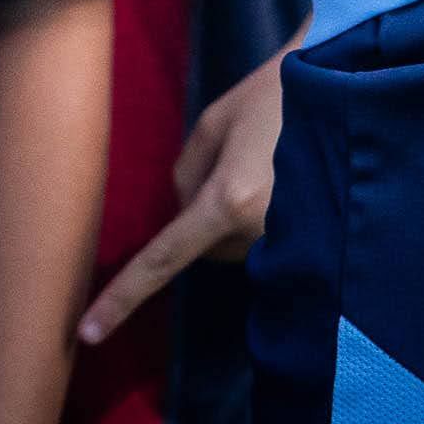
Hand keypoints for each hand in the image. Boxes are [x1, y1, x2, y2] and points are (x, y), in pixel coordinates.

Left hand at [77, 52, 286, 348]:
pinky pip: (263, 241)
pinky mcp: (310, 240)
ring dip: (234, 216)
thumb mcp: (211, 125)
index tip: (87, 332)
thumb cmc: (269, 98)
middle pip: (203, 247)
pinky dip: (260, 218)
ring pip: (233, 245)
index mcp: (230, 200)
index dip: (123, 296)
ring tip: (263, 164)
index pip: (163, 258)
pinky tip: (278, 181)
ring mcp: (291, 241)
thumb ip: (186, 175)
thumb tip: (186, 212)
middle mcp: (260, 231)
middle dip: (203, 215)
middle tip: (231, 160)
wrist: (336, 91)